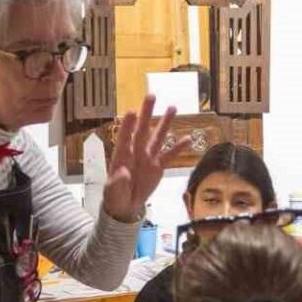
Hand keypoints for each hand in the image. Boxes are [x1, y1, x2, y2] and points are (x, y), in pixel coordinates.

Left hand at [102, 95, 192, 223]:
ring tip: (173, 107)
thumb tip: (123, 172)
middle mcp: (135, 152)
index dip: (128, 125)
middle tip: (151, 96)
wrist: (125, 206)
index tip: (132, 112)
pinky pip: (169, 155)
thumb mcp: (113, 191)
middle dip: (147, 113)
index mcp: (121, 156)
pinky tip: (188, 138)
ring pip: (158, 137)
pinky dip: (178, 147)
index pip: (124, 137)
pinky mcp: (158, 166)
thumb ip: (117, 182)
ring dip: (165, 123)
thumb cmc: (115, 196)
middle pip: (142, 129)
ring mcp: (148, 157)